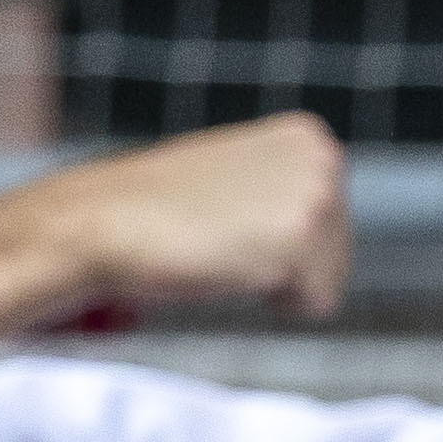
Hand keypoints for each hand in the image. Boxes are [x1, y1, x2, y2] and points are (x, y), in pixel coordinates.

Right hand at [42, 114, 350, 318]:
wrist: (102, 222)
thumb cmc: (159, 210)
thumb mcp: (235, 175)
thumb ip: (280, 186)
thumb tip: (297, 220)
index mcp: (308, 137)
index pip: (333, 223)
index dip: (277, 238)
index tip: (228, 218)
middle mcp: (322, 156)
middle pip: (339, 253)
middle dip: (285, 262)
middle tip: (223, 237)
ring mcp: (316, 195)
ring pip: (330, 280)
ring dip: (278, 281)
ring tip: (225, 248)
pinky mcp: (301, 238)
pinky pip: (317, 304)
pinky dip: (275, 302)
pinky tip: (231, 267)